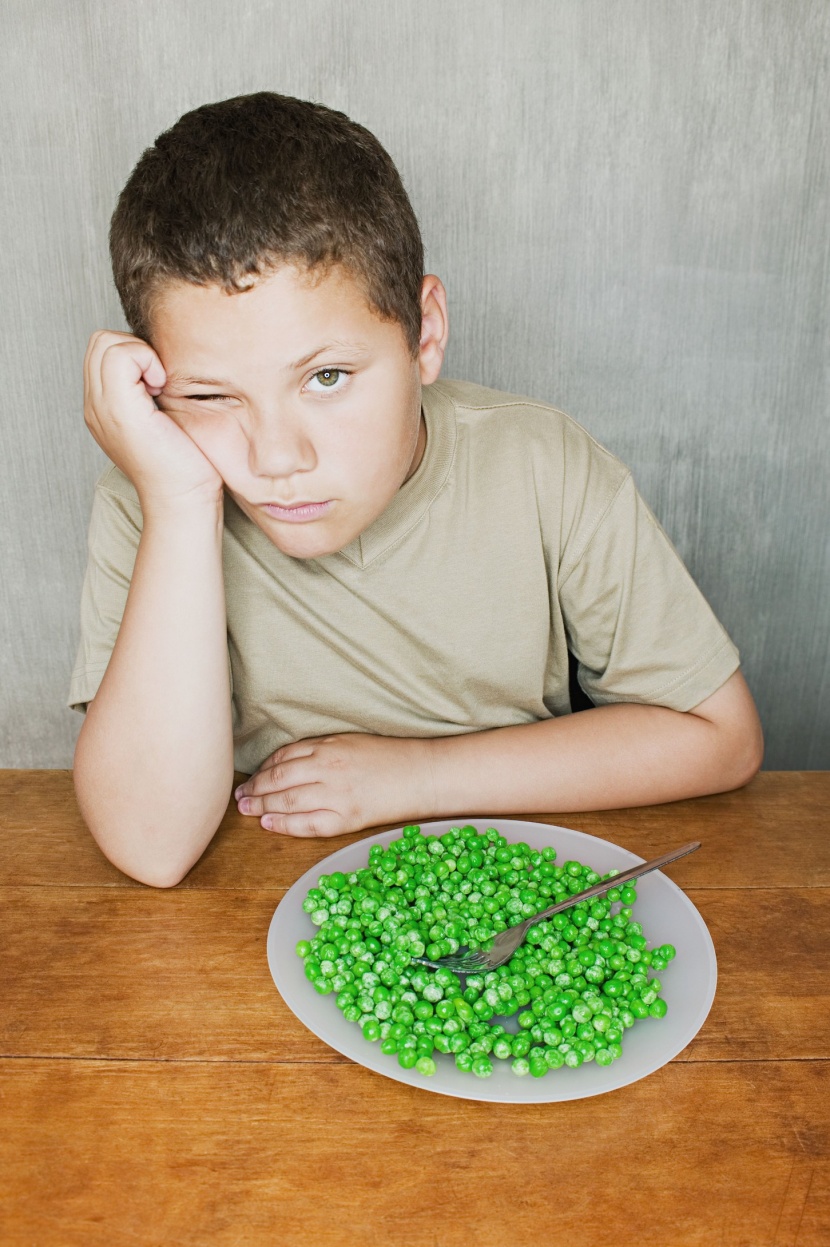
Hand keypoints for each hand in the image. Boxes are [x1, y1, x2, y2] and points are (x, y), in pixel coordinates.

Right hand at [84, 330, 222, 510]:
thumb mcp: (161, 419)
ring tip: (159, 386)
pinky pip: (120, 356)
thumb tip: (159, 363)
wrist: (184, 499)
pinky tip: (161, 387)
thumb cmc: (185, 465)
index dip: (132, 352)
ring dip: (140, 354)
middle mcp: (95, 407)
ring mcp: (103, 409)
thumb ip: (148, 391)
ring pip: (106, 344)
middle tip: (158, 381)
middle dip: (133, 347)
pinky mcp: (121, 411)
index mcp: (103, 408)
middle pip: (99, 342)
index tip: (158, 381)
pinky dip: (145, 360)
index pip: (101, 350)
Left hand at [234, 733, 434, 837]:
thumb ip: (320, 750)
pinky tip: (269, 823)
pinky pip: (307, 823)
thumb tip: (287, 763)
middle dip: (254, 788)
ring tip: (246, 809)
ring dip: (261, 804)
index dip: (263, 768)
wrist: (421, 775)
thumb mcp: (350, 742)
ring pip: (286, 800)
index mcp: (329, 746)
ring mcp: (336, 794)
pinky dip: (284, 824)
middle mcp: (328, 768)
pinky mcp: (346, 818)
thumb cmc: (389, 757)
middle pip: (278, 779)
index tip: (252, 777)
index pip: (283, 757)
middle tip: (239, 796)